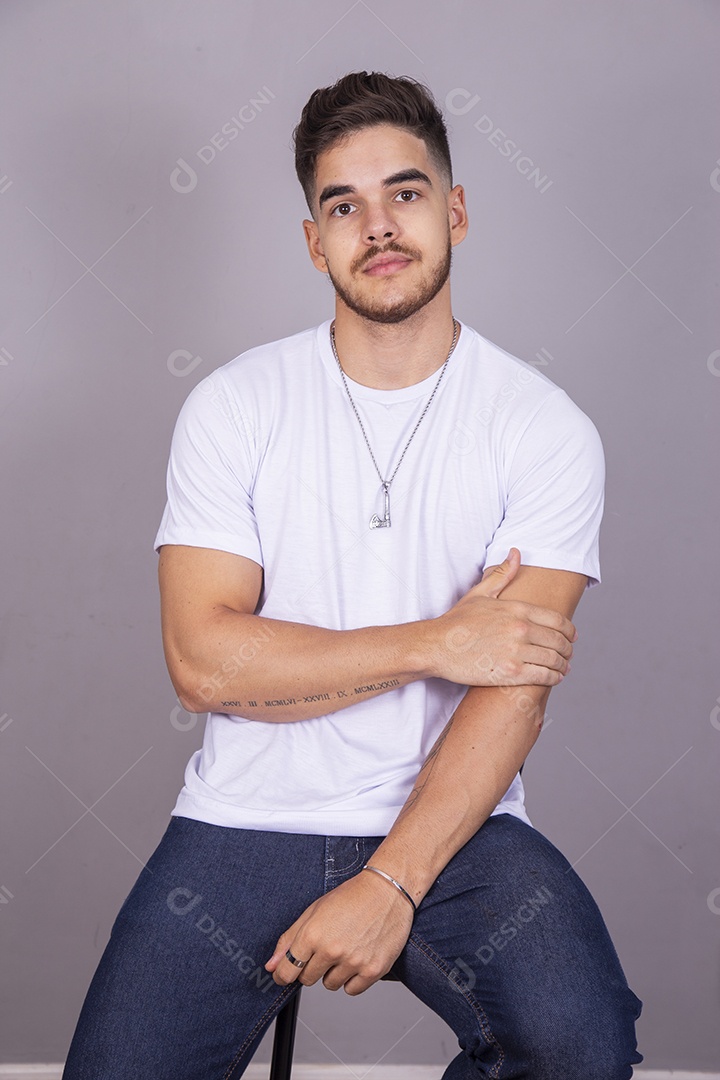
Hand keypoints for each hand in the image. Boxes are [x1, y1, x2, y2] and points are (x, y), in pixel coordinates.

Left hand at [265, 869, 413, 995]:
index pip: (287, 971)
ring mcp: (354, 962)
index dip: (283, 973)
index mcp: (313, 934)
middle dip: (312, 967)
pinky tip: (357, 957)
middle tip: (326, 947)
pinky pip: (352, 990)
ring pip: (330, 985)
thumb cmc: (351, 897)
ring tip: (345, 948)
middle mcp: (332, 950)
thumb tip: (271, 966)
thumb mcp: (313, 911)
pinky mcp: (373, 970)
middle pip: (308, 979)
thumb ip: (289, 940)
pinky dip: (352, 978)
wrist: (387, 891)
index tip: (285, 973)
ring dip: (333, 972)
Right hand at [430, 548, 576, 686]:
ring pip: (554, 659)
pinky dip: (554, 677)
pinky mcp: (511, 672)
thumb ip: (502, 574)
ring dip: (564, 665)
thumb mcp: (480, 593)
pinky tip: (555, 677)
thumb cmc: (456, 621)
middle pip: (559, 640)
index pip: (557, 620)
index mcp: (517, 609)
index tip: (572, 636)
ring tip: (564, 667)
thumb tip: (516, 552)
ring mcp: (516, 651)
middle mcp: (520, 629)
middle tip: (569, 653)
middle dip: (568, 649)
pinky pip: (544, 676)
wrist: (436, 646)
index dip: (569, 630)